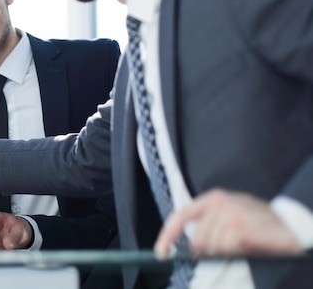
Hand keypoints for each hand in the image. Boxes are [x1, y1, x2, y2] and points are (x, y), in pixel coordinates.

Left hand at [154, 189, 302, 258]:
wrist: (290, 226)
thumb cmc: (258, 225)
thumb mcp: (228, 218)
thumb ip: (207, 226)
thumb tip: (188, 248)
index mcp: (212, 198)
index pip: (181, 216)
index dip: (167, 235)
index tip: (161, 253)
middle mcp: (219, 201)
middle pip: (197, 240)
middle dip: (210, 252)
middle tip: (232, 247)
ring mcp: (230, 212)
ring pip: (212, 247)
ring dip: (228, 252)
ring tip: (244, 243)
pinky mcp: (240, 225)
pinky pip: (227, 249)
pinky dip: (237, 252)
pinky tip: (250, 244)